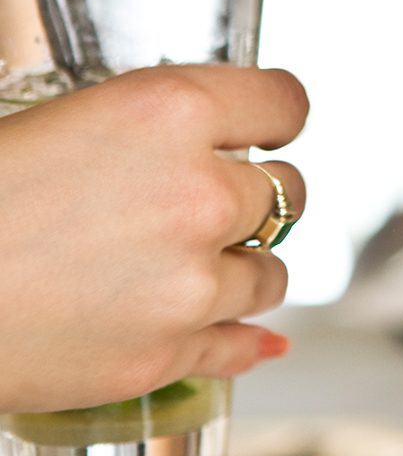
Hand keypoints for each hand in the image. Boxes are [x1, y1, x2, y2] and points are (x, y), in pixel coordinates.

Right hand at [0, 66, 308, 412]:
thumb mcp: (63, 120)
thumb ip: (154, 129)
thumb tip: (232, 145)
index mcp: (168, 111)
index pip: (286, 103)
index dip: (277, 118)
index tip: (270, 130)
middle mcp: (197, 193)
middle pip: (287, 191)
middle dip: (253, 196)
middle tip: (207, 204)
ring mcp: (188, 281)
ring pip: (272, 272)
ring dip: (244, 266)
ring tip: (190, 265)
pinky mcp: (164, 353)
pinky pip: (240, 342)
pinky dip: (238, 337)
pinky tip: (243, 333)